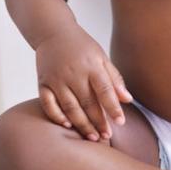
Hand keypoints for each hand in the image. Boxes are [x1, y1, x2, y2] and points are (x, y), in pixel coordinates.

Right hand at [36, 24, 132, 141]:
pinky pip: (48, 104)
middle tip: (106, 136)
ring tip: (92, 137)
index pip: (105, 90)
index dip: (113, 107)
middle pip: (87, 102)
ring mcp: (56, 79)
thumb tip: (127, 100)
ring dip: (81, 124)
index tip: (121, 122)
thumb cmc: (81, 47)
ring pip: (70, 107)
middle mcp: (73, 73)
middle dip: (98, 122)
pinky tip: (67, 126)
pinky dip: (57, 116)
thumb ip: (114, 78)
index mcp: (91, 65)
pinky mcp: (43, 83)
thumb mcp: (101, 57)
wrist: (53, 32)